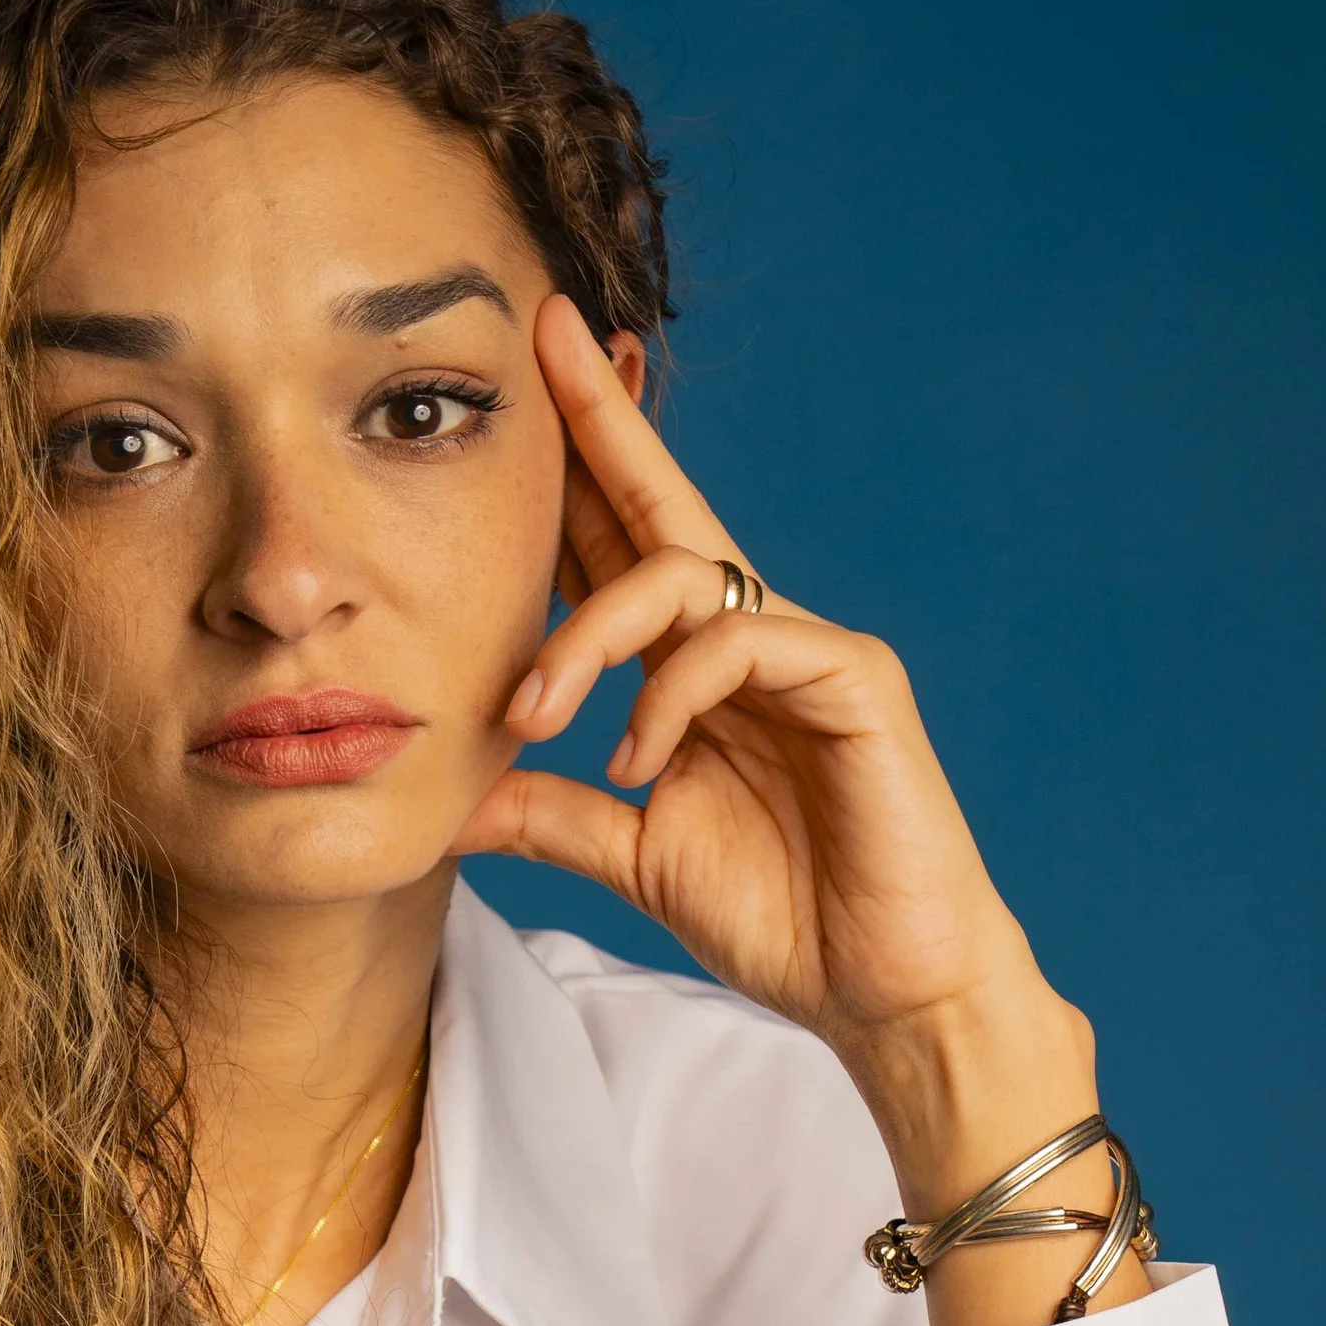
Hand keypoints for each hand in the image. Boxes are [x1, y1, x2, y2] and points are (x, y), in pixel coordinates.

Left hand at [453, 298, 1145, 1325]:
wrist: (880, 990)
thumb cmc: (781, 917)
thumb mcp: (633, 856)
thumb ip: (549, 814)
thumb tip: (445, 798)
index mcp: (696, 669)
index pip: (621, 547)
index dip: (572, 470)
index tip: (518, 381)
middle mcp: (750, 639)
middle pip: (664, 504)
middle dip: (599, 419)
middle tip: (541, 334)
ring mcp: (808, 651)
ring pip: (682, 578)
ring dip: (585, 638)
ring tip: (535, 717)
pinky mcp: (856, 680)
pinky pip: (740, 645)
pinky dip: (669, 697)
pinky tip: (635, 763)